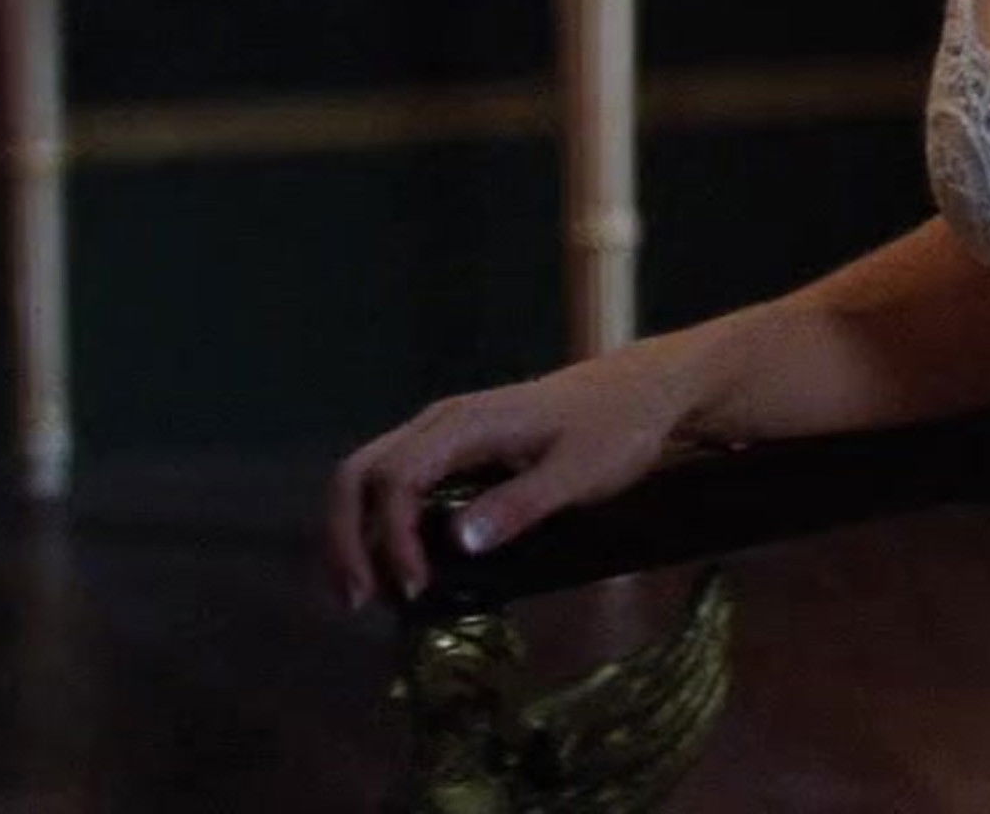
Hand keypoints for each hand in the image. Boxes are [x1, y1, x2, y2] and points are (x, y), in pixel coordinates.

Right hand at [322, 342, 697, 610]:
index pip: (397, 478)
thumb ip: (523, 504)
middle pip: (360, 471)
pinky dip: (377, 522)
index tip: (414, 589)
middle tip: (358, 600)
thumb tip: (460, 542)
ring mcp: (443, 433)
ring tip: (364, 593)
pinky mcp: (453, 448)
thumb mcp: (583, 471)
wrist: (643, 389)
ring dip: (354, 532)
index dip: (392, 537)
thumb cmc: (618, 427)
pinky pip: (394, 480)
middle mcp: (441, 423)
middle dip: (346, 536)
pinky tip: (391, 564)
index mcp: (466, 424)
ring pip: (369, 474)